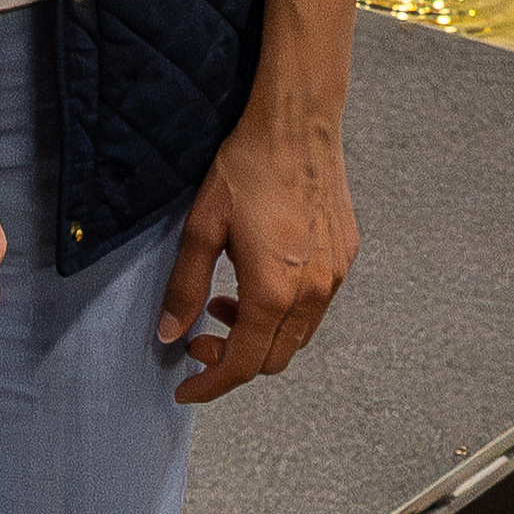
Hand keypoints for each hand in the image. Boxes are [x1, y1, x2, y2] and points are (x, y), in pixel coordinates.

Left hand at [165, 110, 352, 406]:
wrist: (297, 124)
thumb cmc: (247, 169)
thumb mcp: (201, 228)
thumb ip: (185, 287)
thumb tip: (168, 332)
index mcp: (274, 291)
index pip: (242, 364)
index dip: (210, 384)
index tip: (186, 389)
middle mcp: (313, 292)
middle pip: (273, 359)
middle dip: (232, 359)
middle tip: (199, 336)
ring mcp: (335, 275)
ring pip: (297, 335)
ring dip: (259, 335)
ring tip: (225, 303)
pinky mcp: (345, 256)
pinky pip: (315, 306)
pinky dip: (284, 311)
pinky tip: (259, 280)